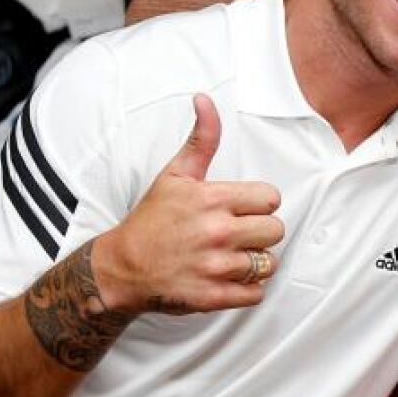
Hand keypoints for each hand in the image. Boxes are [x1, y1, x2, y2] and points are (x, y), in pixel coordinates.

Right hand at [93, 94, 283, 314]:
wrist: (121, 267)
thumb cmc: (153, 219)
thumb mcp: (175, 174)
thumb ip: (201, 139)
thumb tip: (205, 99)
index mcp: (212, 200)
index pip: (271, 199)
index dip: (259, 204)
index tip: (242, 208)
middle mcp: (217, 233)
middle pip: (276, 231)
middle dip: (260, 232)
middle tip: (237, 234)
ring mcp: (215, 267)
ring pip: (269, 264)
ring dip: (255, 262)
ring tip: (231, 257)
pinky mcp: (212, 297)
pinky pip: (256, 294)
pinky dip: (247, 290)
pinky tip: (228, 278)